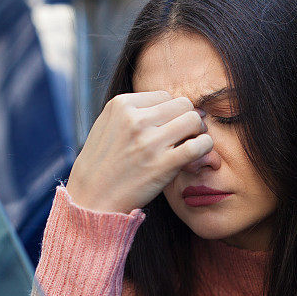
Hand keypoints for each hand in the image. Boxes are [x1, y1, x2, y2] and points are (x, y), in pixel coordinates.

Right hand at [66, 91, 212, 213]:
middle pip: (182, 104)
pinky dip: (205, 146)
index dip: (170, 111)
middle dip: (187, 117)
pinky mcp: (163, 164)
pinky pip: (199, 145)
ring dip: (198, 130)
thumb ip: (134, 111)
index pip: (164, 95)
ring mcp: (150, 142)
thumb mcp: (107, 125)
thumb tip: (172, 103)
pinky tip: (198, 153)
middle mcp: (135, 120)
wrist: (92, 199)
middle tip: (186, 134)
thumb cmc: (101, 164)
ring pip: (194, 120)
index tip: (168, 127)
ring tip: (191, 143)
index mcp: (121, 105)